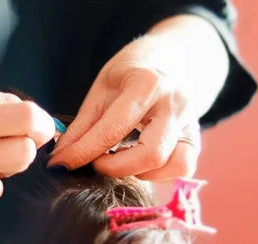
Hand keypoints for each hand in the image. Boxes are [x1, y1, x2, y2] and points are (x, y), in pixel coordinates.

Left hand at [48, 15, 227, 179]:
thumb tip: (61, 156)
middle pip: (151, 154)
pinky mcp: (196, 138)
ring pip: (174, 165)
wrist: (177, 56)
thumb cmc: (135, 70)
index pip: (113, 129)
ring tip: (121, 160)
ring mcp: (190, 123)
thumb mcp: (104, 86)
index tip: (62, 163)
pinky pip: (183, 167)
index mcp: (147, 84)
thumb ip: (84, 124)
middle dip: (116, 168)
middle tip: (96, 162)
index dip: (83, 152)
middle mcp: (174, 105)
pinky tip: (140, 163)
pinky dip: (159, 174)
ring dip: (141, 172)